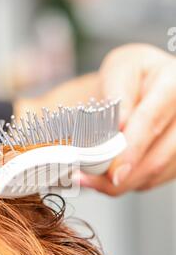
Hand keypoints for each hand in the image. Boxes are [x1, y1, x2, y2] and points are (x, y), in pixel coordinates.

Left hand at [80, 43, 175, 194]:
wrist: (144, 84)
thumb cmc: (132, 75)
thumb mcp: (119, 71)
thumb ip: (117, 97)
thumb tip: (117, 128)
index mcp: (173, 83)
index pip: (150, 122)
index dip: (129, 150)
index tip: (111, 172)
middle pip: (156, 158)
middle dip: (120, 177)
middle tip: (87, 180)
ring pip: (154, 175)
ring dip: (120, 183)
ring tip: (91, 178)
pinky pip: (152, 180)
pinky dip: (128, 182)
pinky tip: (108, 176)